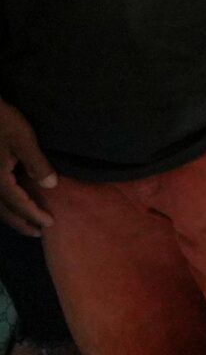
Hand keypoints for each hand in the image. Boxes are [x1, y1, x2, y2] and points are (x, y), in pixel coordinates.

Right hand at [0, 98, 56, 236]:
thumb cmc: (3, 121)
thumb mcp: (23, 139)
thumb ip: (37, 163)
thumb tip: (51, 186)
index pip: (18, 204)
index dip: (34, 215)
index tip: (51, 224)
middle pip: (4, 212)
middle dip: (22, 223)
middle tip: (39, 233)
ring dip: (13, 218)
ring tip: (29, 224)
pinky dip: (5, 207)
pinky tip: (15, 205)